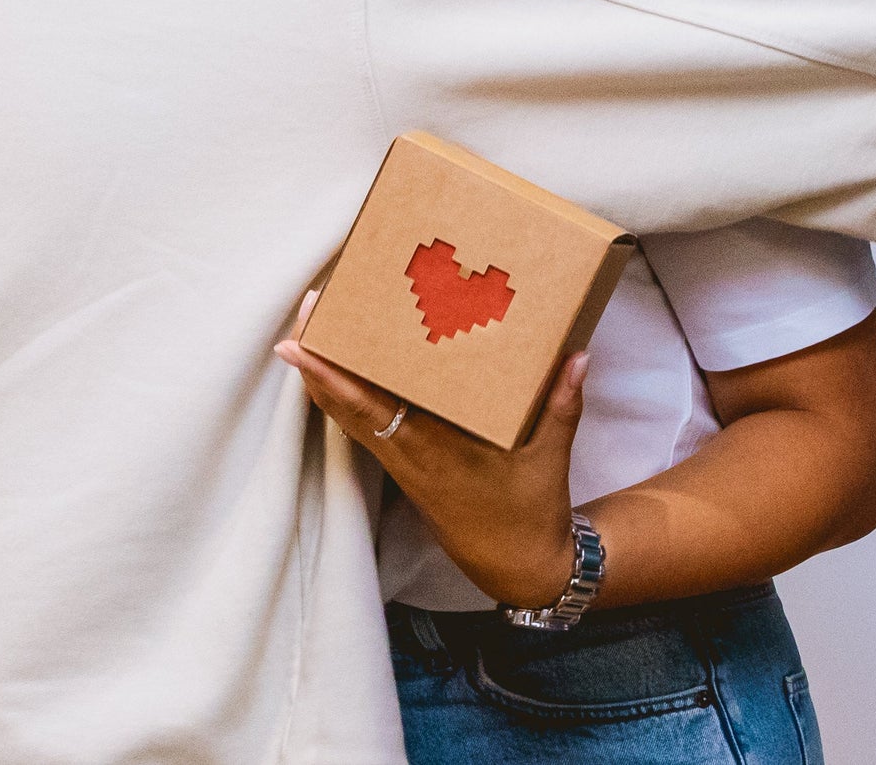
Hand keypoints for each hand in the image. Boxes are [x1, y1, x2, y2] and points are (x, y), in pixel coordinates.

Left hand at [274, 324, 593, 610]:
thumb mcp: (550, 458)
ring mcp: (400, 463)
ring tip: (316, 326)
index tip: (298, 342)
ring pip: (345, 415)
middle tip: (308, 310)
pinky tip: (342, 368)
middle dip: (317, 360)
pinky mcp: (404, 468)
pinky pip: (362, 426)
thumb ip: (561, 403)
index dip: (330, 375)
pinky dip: (345, 396)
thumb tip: (577, 354)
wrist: (516, 565)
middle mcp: (405, 455)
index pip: (367, 408)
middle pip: (341, 405)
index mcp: (432, 450)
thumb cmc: (529, 512)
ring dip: (325, 375)